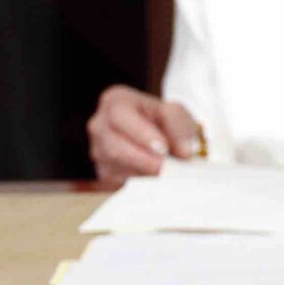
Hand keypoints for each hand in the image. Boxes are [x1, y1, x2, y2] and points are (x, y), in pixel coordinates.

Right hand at [87, 86, 203, 184]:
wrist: (154, 133)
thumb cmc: (161, 119)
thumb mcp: (176, 112)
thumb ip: (180, 127)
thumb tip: (185, 152)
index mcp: (115, 101)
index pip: (121, 115)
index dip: (141, 133)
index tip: (163, 149)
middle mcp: (100, 126)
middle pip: (114, 146)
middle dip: (143, 160)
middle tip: (167, 169)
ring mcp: (98, 151)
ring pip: (117, 167)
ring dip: (144, 173)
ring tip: (168, 174)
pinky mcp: (104, 173)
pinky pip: (120, 181)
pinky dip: (141, 182)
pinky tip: (157, 178)